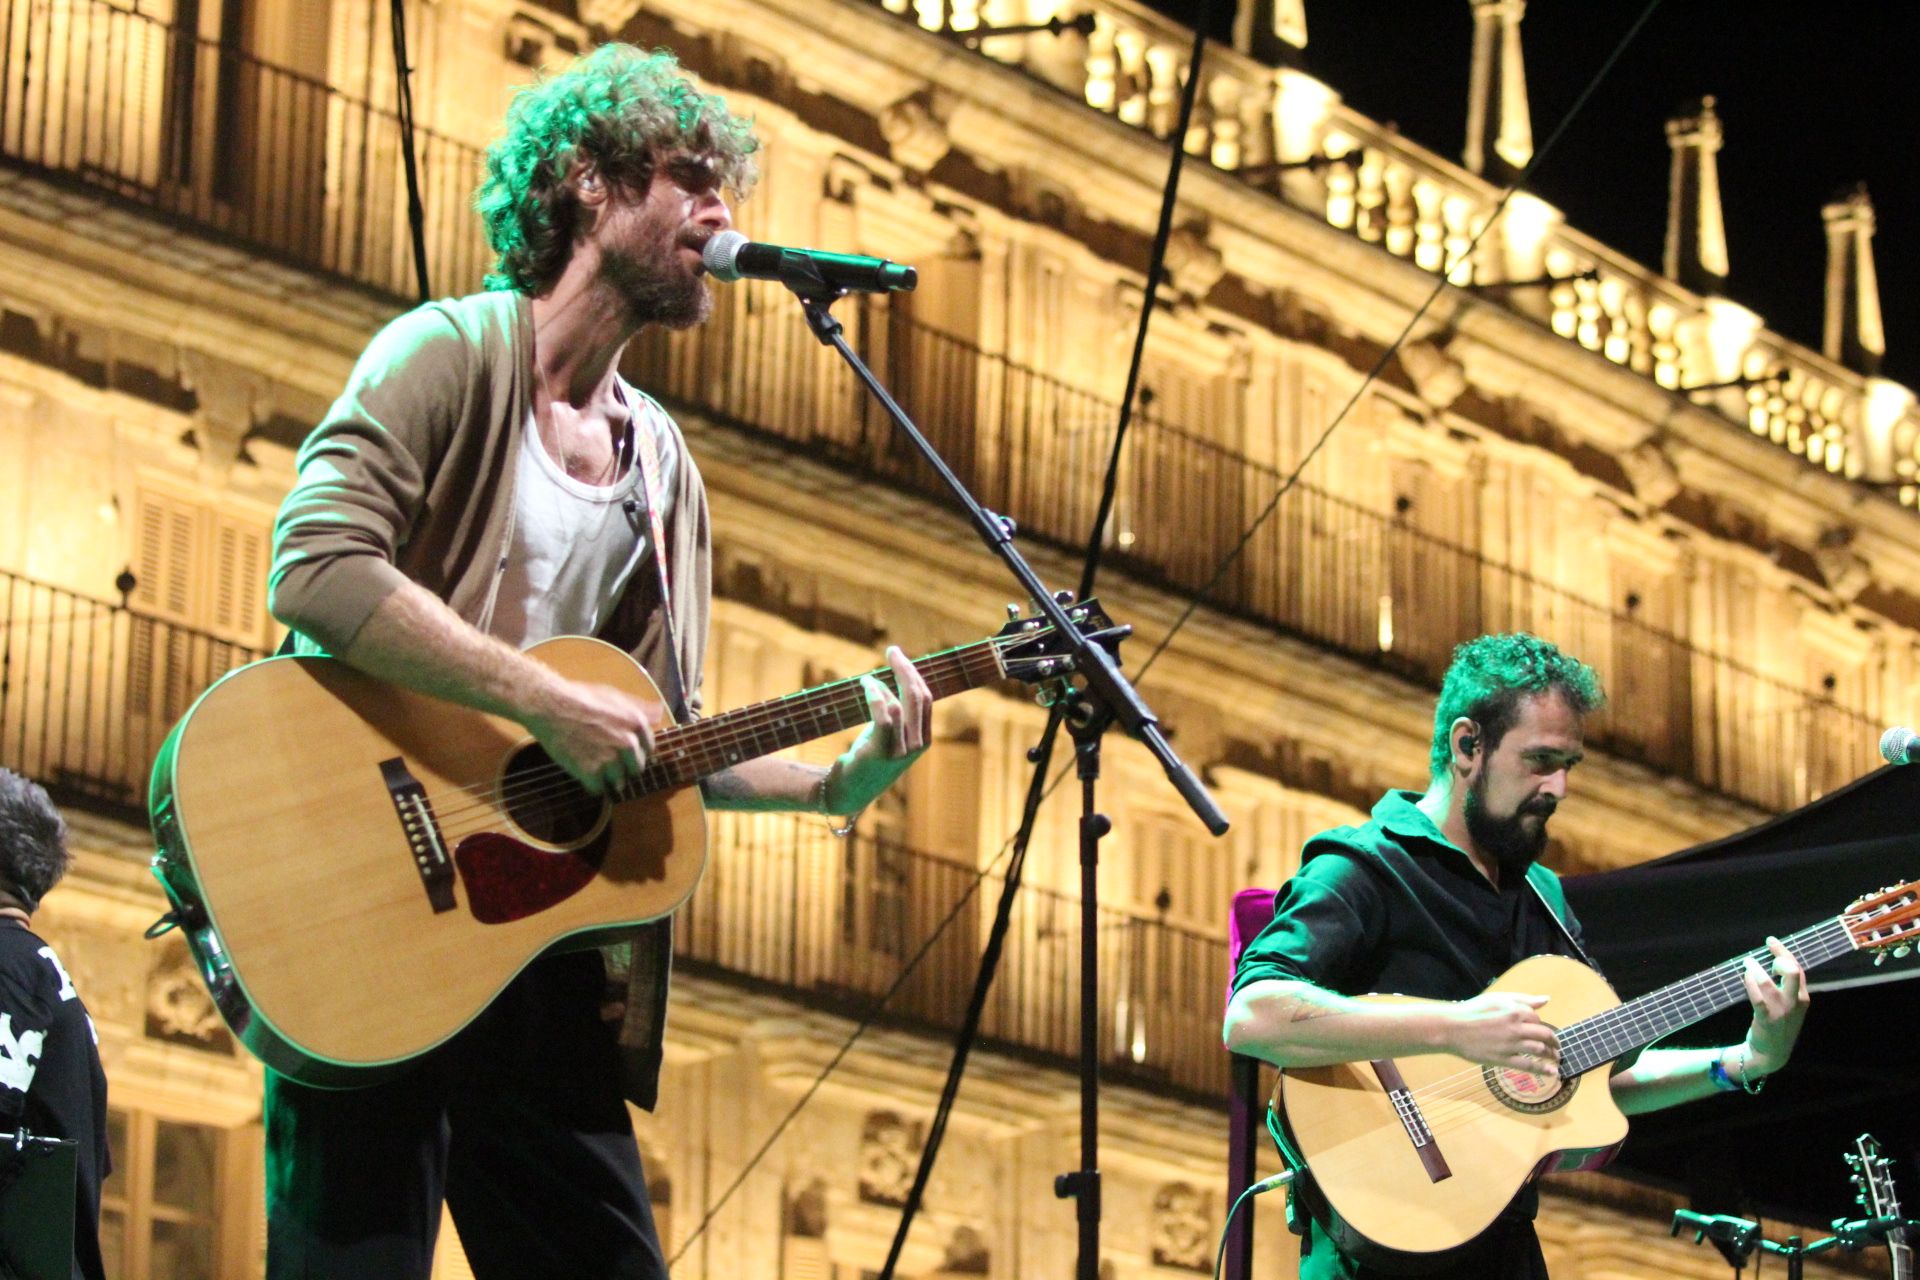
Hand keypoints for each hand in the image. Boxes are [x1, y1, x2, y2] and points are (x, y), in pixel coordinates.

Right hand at [525, 679, 660, 796]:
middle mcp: (628, 743)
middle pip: (635, 770)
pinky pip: (598, 790)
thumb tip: (659, 713)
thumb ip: (638, 708)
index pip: (647, 750)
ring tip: (590, 761)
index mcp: (637, 724)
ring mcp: (610, 759)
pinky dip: (590, 784)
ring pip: (618, 782)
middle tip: (603, 756)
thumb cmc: (580, 697)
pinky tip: (582, 770)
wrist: (550, 706)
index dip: (633, 751)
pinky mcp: (591, 772)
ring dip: (606, 777)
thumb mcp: (614, 696)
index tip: (619, 749)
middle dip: (622, 766)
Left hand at [828, 646, 931, 812]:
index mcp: (923, 739)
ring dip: (883, 683)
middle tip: (891, 651)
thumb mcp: (889, 734)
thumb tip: (893, 677)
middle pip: (918, 696)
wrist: (849, 790)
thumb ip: (898, 712)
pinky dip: (875, 695)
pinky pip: (884, 716)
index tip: (899, 657)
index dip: (913, 674)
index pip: (925, 698)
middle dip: (905, 669)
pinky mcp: (882, 752)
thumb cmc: (867, 758)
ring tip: (867, 678)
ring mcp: (901, 751)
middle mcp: (917, 745)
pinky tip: (865, 685)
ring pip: (901, 704)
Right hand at [1443, 991, 1559, 1073]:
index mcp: (1515, 1010)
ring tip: (1556, 1059)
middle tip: (1557, 1047)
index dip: (1542, 1026)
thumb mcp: (1498, 998)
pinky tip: (1551, 1072)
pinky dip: (1543, 1069)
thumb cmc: (1473, 1010)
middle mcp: (1516, 1027)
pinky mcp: (1503, 1059)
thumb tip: (1546, 1000)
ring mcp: (1510, 1044)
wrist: (1452, 1028)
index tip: (1543, 1032)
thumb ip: (1524, 999)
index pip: (1538, 1020)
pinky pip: (1528, 1065)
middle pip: (1545, 1035)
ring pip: (1539, 1050)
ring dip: (1552, 1055)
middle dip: (1554, 1042)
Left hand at [1738, 936, 1809, 1077]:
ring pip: (1769, 983)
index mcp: (1802, 998)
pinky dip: (1750, 983)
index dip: (1784, 953)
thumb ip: (1787, 987)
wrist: (1772, 1054)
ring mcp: (1781, 1011)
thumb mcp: (1790, 1006)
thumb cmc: (1779, 1025)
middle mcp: (1795, 1002)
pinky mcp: (1767, 1018)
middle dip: (1780, 956)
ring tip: (1748, 962)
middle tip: (1767, 948)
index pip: (1797, 969)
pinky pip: (1757, 997)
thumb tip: (1776, 961)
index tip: (1771, 941)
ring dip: (1756, 969)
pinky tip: (1745, 975)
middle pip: (1792, 972)